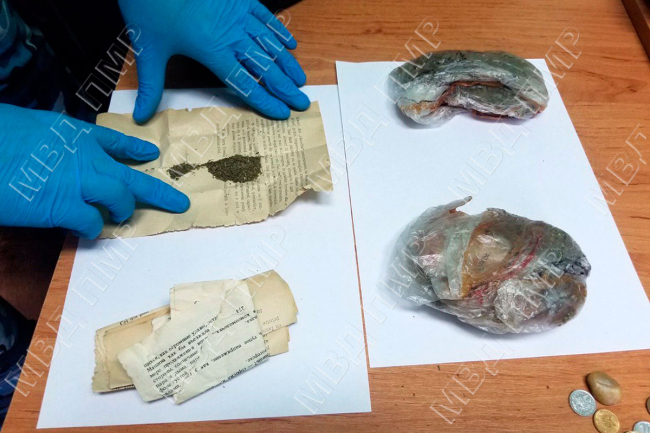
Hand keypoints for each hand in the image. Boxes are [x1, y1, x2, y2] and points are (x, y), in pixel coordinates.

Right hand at [0, 104, 189, 237]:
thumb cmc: (0, 136)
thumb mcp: (33, 127)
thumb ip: (54, 143)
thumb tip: (54, 156)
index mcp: (76, 134)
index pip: (115, 140)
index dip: (135, 149)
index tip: (150, 154)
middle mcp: (86, 158)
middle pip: (132, 177)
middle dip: (160, 193)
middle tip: (179, 204)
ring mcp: (80, 184)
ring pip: (121, 200)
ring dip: (123, 212)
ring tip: (121, 217)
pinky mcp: (66, 208)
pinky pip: (92, 223)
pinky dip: (91, 228)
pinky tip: (85, 228)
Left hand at [118, 0, 308, 122]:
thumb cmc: (150, 7)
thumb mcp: (148, 48)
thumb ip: (150, 85)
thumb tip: (142, 116)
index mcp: (212, 50)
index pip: (245, 83)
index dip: (265, 100)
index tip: (282, 113)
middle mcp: (231, 35)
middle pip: (265, 67)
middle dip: (285, 87)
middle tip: (302, 102)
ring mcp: (238, 15)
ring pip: (270, 44)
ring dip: (287, 64)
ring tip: (301, 79)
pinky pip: (266, 18)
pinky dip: (279, 32)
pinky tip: (289, 44)